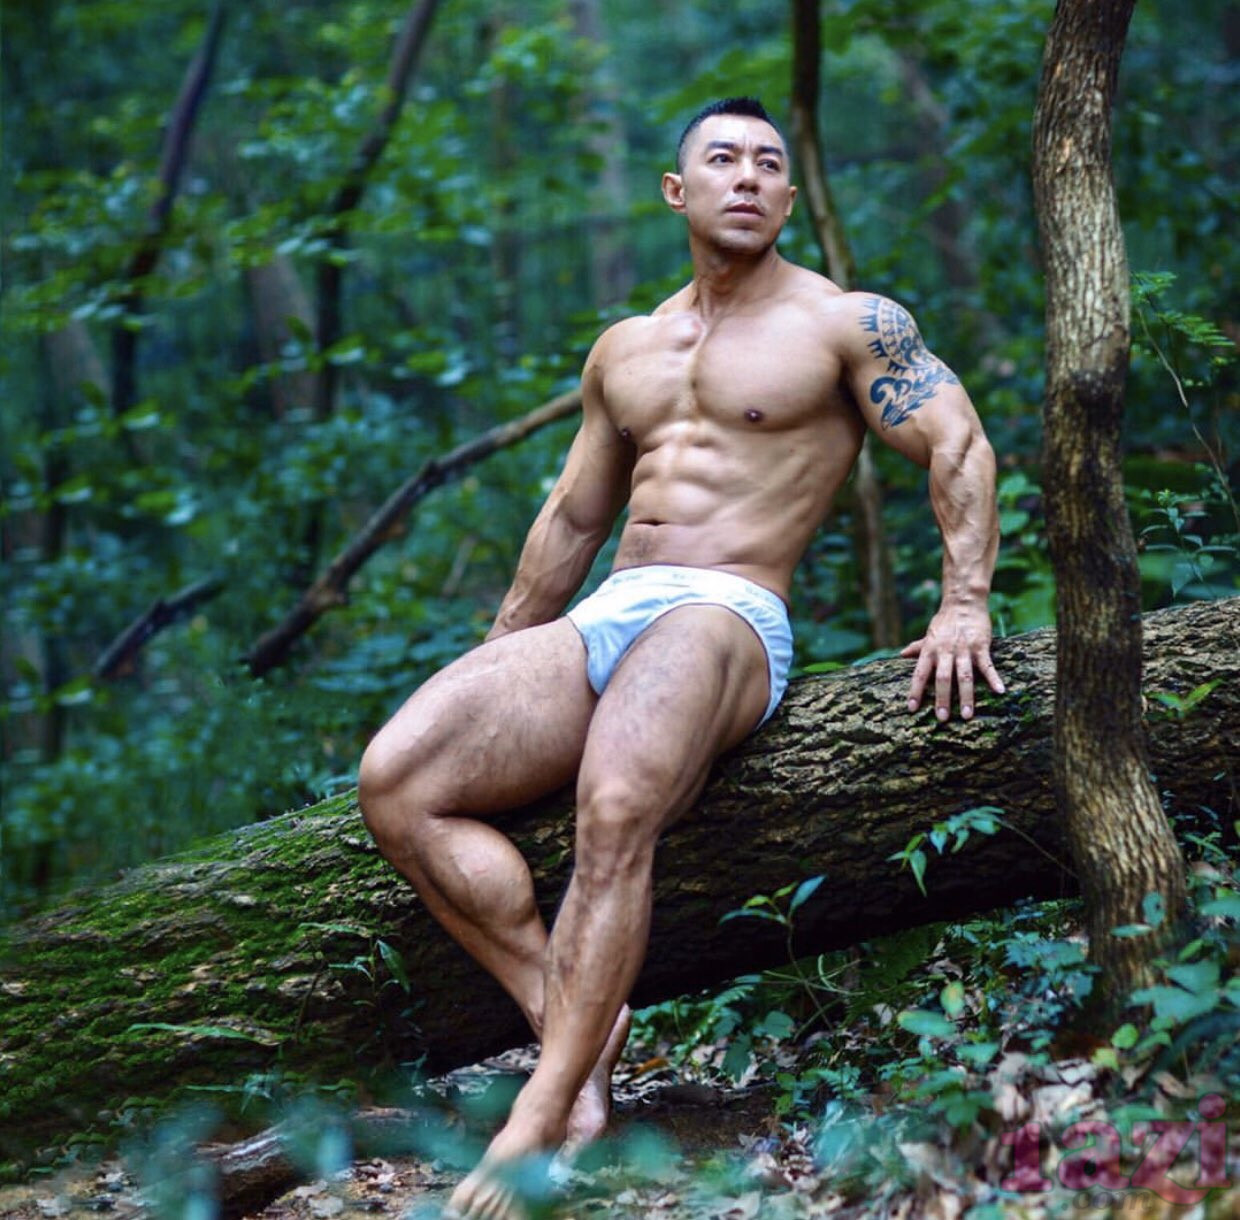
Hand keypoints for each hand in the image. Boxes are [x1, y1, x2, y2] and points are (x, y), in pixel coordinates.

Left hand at [902, 601, 1004, 721]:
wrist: (963, 603)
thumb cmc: (945, 622)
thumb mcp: (929, 634)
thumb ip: (917, 647)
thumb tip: (901, 654)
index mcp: (930, 651)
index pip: (920, 674)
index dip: (915, 691)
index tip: (911, 709)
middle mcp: (945, 652)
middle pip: (943, 678)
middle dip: (943, 699)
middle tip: (942, 718)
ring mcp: (964, 650)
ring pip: (964, 676)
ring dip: (966, 696)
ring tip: (967, 715)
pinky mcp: (981, 646)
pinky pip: (987, 665)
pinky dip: (993, 678)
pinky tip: (1000, 691)